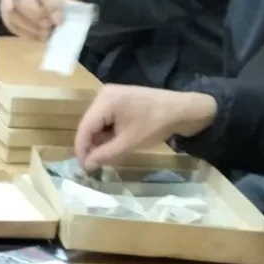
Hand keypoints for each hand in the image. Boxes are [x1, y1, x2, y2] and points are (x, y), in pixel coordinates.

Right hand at [0, 0, 88, 40]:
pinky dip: (23, 32)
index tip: (60, 20)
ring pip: (10, 10)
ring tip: (45, 33)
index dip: (50, 4)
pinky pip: (8, 21)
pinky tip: (37, 35)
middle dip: (36, 15)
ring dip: (28, 26)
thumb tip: (59, 12)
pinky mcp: (4, 6)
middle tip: (49, 26)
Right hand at [74, 86, 217, 170]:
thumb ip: (104, 155)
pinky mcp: (118, 97)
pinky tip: (117, 140)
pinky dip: (108, 131)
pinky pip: (105, 117)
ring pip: (96, 123)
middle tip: (98, 163)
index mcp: (104, 101)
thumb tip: (86, 166)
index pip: (84, 129)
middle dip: (92, 145)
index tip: (84, 168)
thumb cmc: (155, 124)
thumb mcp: (128, 143)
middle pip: (89, 125)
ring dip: (101, 139)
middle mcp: (103, 94)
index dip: (82, 150)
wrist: (181, 109)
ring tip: (111, 152)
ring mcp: (111, 94)